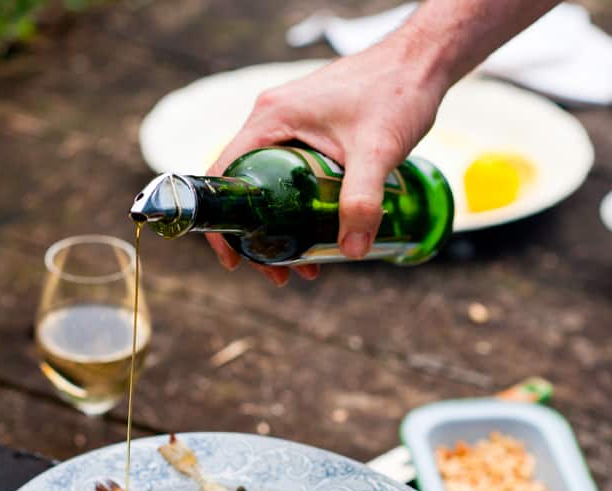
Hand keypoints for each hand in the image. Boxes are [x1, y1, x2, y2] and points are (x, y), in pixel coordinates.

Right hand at [206, 24, 446, 285]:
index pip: (225, 175)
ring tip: (303, 265)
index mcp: (270, 118)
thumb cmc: (397, 91)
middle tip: (279, 273)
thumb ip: (362, 200)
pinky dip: (295, 209)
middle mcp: (271, 120)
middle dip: (258, 237)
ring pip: (268, 186)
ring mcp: (289, 125)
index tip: (236, 261)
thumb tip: (351, 251)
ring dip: (280, 228)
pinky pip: (287, 176)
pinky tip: (318, 233)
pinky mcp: (309, 131)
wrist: (422, 63)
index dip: (223, 224)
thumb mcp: (377, 150)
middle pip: (246, 189)